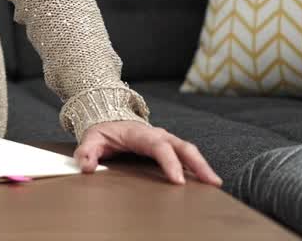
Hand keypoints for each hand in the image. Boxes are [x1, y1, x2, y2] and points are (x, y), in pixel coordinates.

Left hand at [75, 121, 222, 185]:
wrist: (109, 118)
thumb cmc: (103, 131)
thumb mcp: (90, 139)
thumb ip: (86, 152)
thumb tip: (86, 167)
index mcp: (141, 133)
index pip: (159, 146)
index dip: (169, 162)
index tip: (178, 180)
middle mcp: (158, 135)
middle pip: (183, 147)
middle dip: (198, 164)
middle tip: (211, 182)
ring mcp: (166, 140)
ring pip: (189, 151)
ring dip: (202, 166)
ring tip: (215, 184)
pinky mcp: (169, 148)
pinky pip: (186, 156)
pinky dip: (197, 167)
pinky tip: (205, 182)